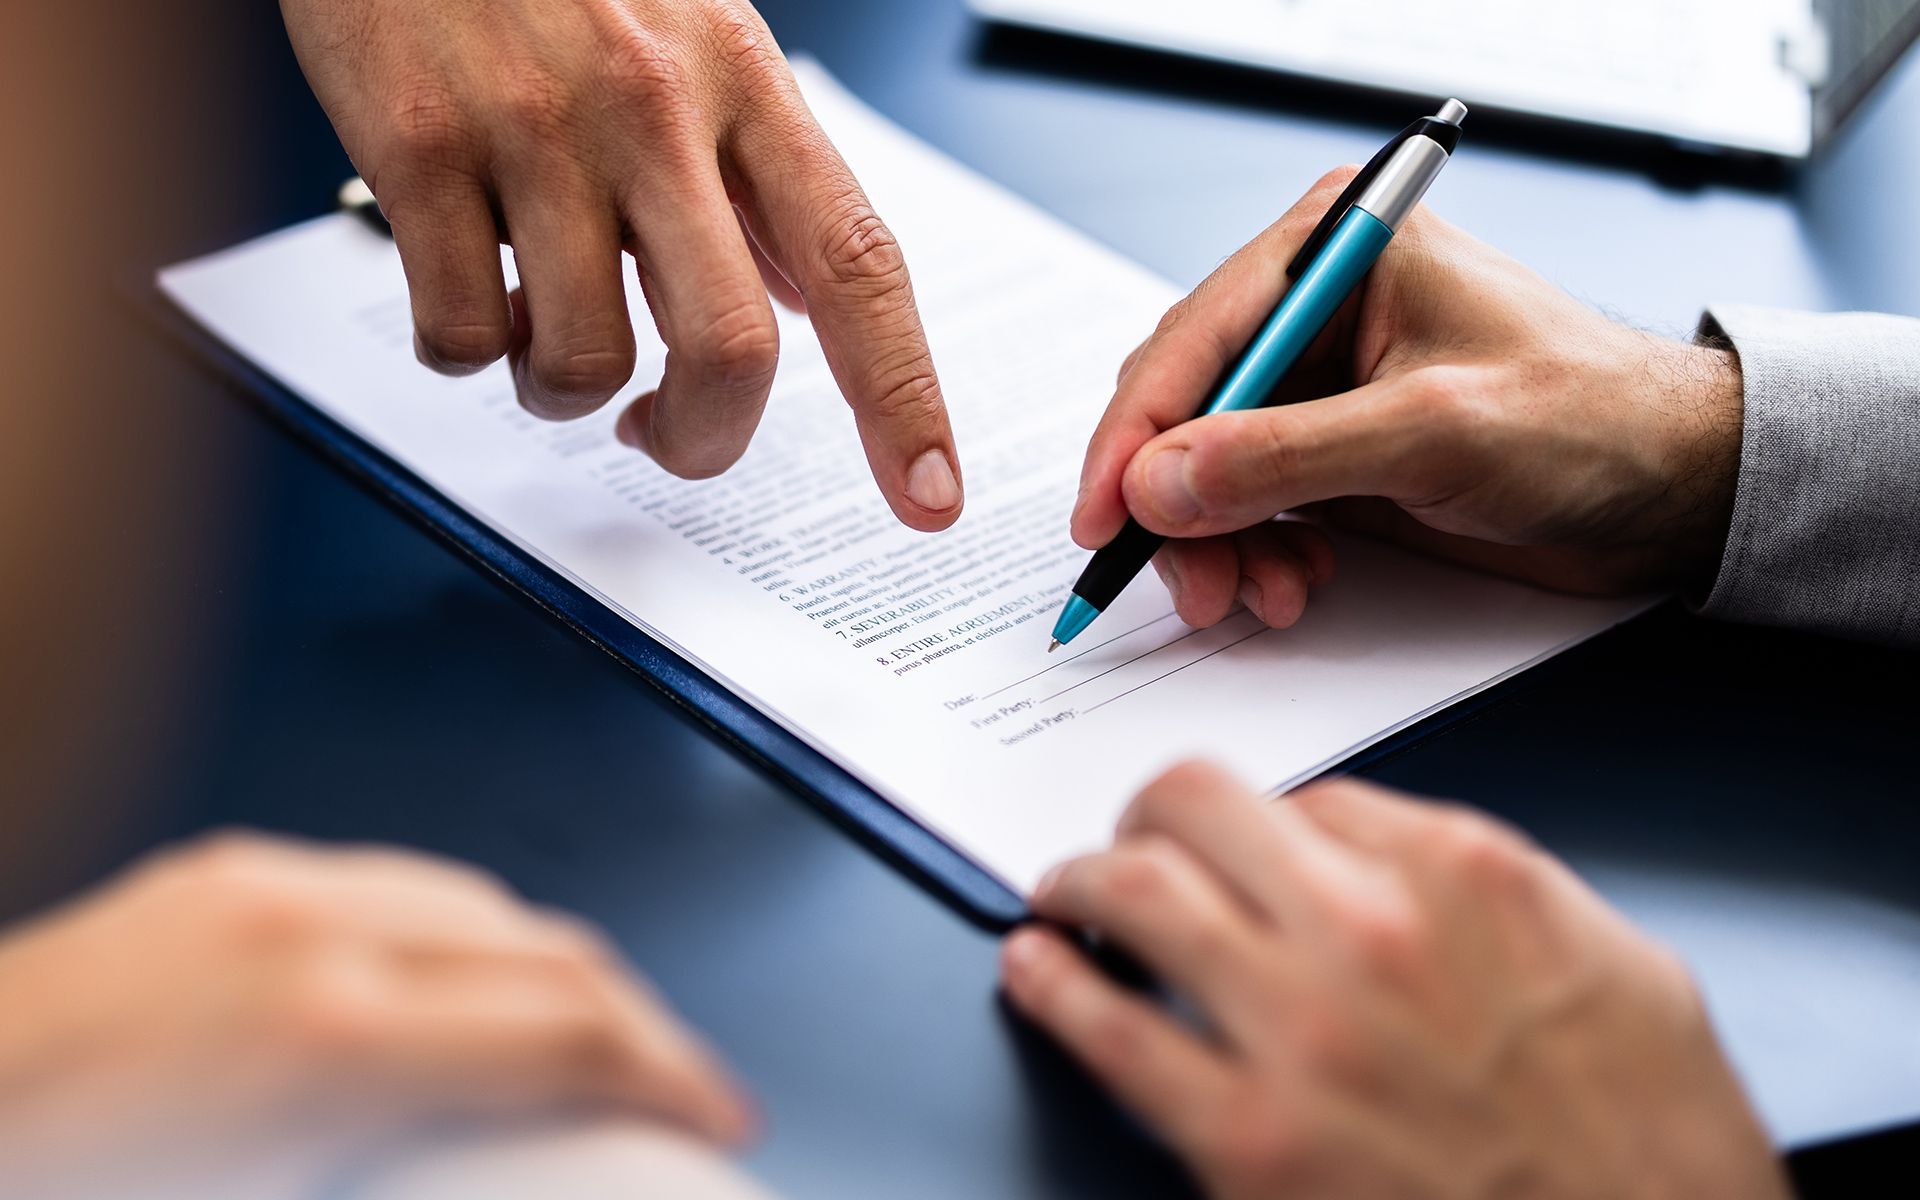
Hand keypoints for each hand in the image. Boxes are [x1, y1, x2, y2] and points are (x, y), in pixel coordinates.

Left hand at [0, 833, 751, 1199]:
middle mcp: (312, 932)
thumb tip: (512, 1155)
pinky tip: (459, 990)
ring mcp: (269, 885)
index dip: (674, 1072)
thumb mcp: (286, 1196)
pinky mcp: (229, 868)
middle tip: (672, 1083)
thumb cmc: (63, 1176)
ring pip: (485, 902)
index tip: (714, 1108)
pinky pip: (398, 883)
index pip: (570, 1031)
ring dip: (555, 972)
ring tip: (576, 1044)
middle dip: (640, 1021)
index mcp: (331, 1037)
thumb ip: (426, 1156)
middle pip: (553, 951)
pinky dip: (465, 938)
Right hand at [281, 0, 962, 528]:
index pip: (861, 265)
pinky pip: (460, 334)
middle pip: (732, 350)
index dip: (905, 398)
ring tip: (541, 333)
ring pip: (582, 365)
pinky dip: (466, 353)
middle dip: (704, 438)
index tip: (931, 496)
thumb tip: (816, 302)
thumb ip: (759, 178)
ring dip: (563, 394)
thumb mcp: (698, 39)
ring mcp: (534, 133)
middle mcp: (654, 111)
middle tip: (667, 438)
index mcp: (745, 85)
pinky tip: (468, 289)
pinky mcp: (416, 151)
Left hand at [1001, 763, 1789, 1199]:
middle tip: (1130, 839)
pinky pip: (1111, 1038)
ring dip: (1081, 878)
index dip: (1261, 822)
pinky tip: (1033, 968)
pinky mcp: (1248, 1142)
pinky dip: (1051, 988)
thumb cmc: (1653, 1144)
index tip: (1241, 848)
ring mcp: (1301, 1034)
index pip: (1310, 794)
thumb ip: (1490, 888)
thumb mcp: (1616, 961)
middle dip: (1150, 815)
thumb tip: (1392, 856)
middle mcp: (1370, 931)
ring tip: (1063, 892)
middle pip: (1198, 807)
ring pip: (1137, 894)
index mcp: (1462, 875)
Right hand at [1073, 169, 1742, 630]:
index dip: (1135, 434)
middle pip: (1185, 410)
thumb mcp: (1430, 433)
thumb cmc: (1588, 421)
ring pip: (1207, 471)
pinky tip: (1292, 586)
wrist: (1675, 490)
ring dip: (1217, 544)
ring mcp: (1320, 384)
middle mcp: (1314, 309)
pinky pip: (1250, 506)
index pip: (1193, 340)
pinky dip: (1253, 555)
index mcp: (1335, 251)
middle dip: (1177, 505)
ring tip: (1260, 595)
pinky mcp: (1333, 451)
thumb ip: (1283, 457)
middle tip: (1194, 581)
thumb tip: (1155, 485)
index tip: (1101, 517)